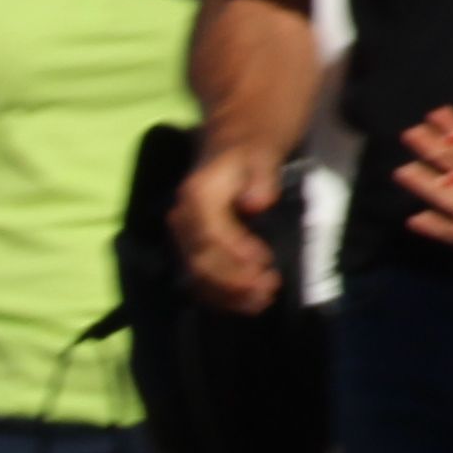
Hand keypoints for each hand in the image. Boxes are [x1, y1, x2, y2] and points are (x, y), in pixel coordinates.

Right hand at [173, 143, 287, 313]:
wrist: (230, 149)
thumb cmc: (249, 153)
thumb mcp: (261, 154)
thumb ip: (262, 176)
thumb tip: (256, 203)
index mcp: (197, 195)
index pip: (210, 232)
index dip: (235, 252)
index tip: (265, 261)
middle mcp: (183, 219)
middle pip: (201, 260)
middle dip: (235, 280)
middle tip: (270, 286)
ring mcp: (184, 238)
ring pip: (198, 276)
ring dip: (230, 294)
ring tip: (263, 300)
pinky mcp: (190, 250)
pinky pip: (200, 281)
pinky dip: (222, 296)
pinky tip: (248, 303)